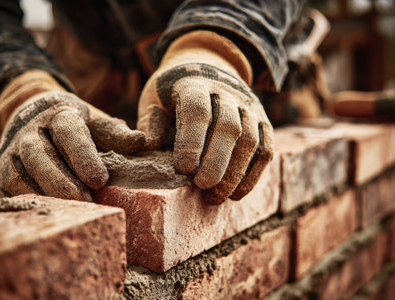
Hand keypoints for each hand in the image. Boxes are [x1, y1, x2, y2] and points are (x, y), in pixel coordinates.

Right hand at [0, 91, 144, 200]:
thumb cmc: (74, 126)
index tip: (100, 180)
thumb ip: (116, 134)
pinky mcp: (2, 174)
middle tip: (86, 202)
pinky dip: (29, 205)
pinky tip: (52, 216)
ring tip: (71, 213)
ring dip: (44, 196)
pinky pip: (9, 193)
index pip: (69, 133)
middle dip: (61, 182)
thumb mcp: (96, 123)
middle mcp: (30, 133)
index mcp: (59, 116)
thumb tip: (141, 141)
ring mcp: (11, 154)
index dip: (83, 157)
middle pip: (39, 156)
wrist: (31, 117)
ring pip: (19, 176)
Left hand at [137, 31, 273, 203]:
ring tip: (215, 197)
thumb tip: (150, 146)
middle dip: (216, 161)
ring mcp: (248, 106)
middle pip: (228, 127)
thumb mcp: (154, 99)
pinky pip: (265, 149)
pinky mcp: (263, 121)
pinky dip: (253, 175)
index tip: (184, 169)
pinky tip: (235, 194)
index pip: (197, 111)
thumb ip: (151, 122)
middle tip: (201, 187)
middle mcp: (226, 93)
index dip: (192, 141)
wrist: (208, 67)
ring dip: (235, 173)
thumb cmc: (174, 92)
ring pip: (250, 140)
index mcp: (194, 84)